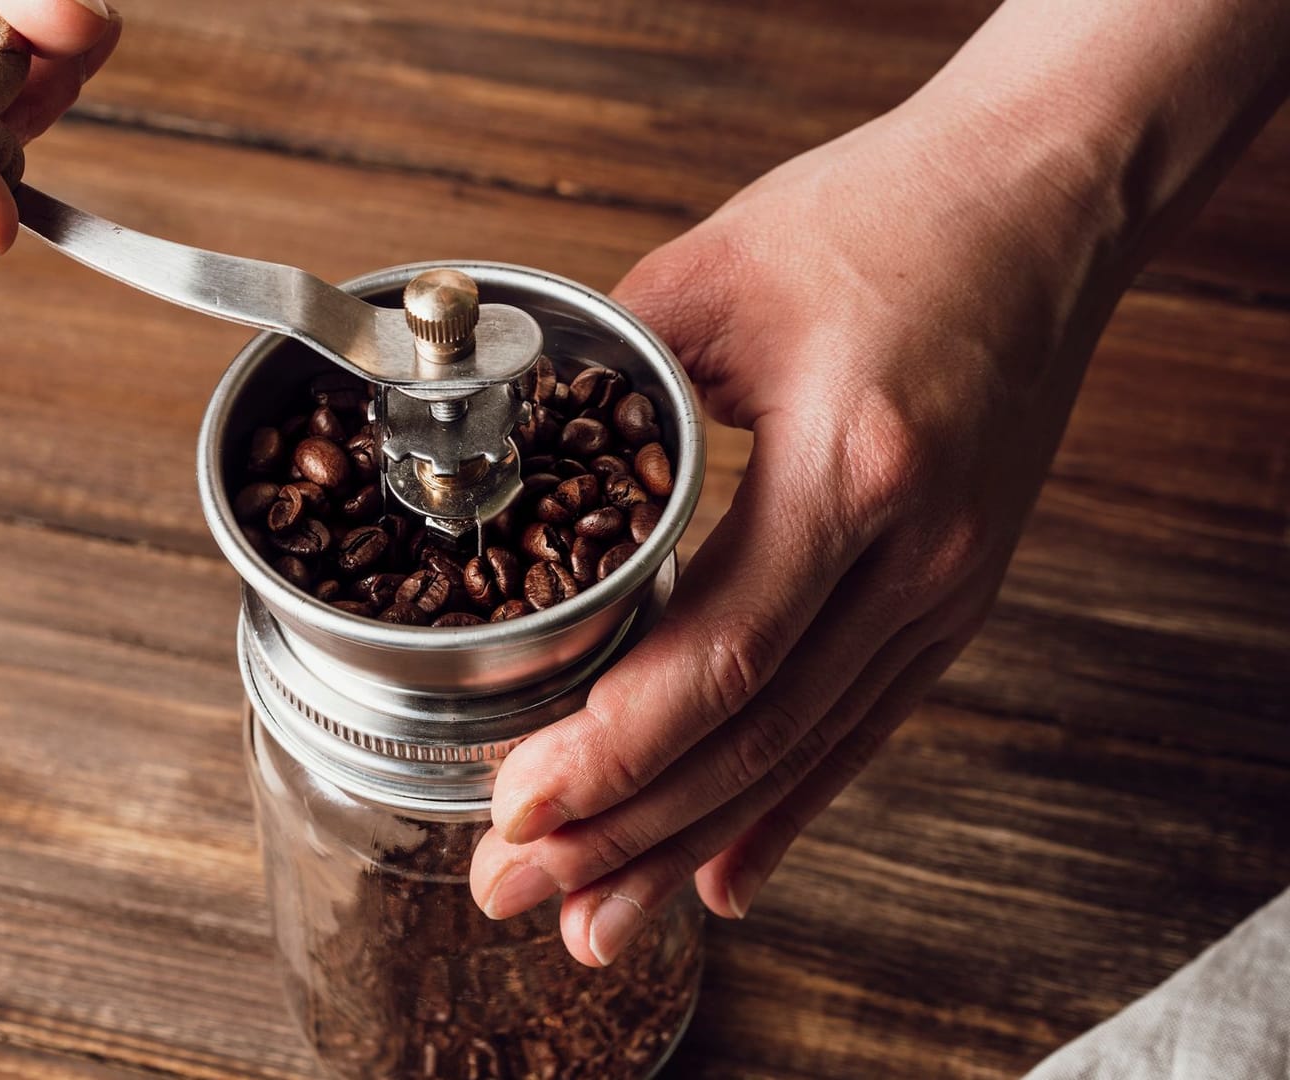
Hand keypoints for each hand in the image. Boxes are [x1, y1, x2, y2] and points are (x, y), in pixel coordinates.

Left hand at [468, 97, 1129, 964]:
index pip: (723, 650)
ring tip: (596, 919)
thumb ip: (603, 376)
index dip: (615, 746)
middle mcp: (916, 550)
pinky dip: (783, 808)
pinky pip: (859, 728)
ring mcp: (947, 585)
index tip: (519, 804)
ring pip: (802, 752)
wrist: (1041, 201)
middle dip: (625, 830)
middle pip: (756, 734)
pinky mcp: (952, 596)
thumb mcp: (716, 274)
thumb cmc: (885, 215)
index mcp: (853, 464)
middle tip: (515, 891)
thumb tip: (497, 454)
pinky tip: (720, 878)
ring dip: (687, 843)